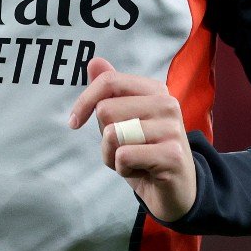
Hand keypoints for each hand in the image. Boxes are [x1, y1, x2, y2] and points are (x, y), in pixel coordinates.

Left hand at [68, 57, 196, 222]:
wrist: (177, 189)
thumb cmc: (144, 151)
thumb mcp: (122, 120)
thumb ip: (110, 91)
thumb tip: (93, 61)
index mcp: (155, 89)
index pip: (109, 81)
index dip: (85, 101)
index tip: (74, 122)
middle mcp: (167, 103)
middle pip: (106, 110)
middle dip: (104, 137)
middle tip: (124, 149)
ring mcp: (172, 128)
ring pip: (113, 134)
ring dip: (112, 156)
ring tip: (133, 161)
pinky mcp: (173, 155)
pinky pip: (124, 156)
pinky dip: (123, 169)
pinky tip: (142, 172)